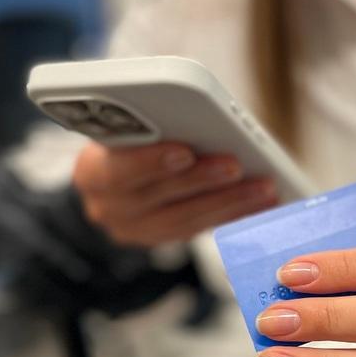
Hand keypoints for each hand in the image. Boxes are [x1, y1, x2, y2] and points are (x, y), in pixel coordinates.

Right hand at [72, 141, 277, 246]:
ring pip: (186, 220)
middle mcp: (108, 209)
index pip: (118, 170)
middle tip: (237, 166)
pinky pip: (200, 228)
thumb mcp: (123, 123)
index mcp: (91, 173)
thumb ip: (146, 123)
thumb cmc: (124, 135)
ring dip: (230, 203)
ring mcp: (134, 231)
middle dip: (203, 181)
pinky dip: (233, 214)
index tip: (185, 151)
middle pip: (160, 198)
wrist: (111, 175)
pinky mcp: (159, 240)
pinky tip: (262, 203)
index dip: (151, 162)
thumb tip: (198, 116)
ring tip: (264, 187)